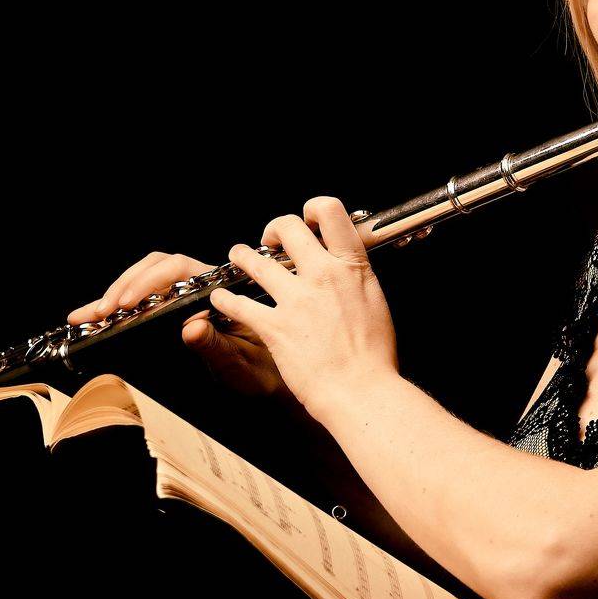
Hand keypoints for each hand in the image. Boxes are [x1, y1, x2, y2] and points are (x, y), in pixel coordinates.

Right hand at [67, 252, 292, 399]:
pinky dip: (121, 307)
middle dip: (125, 286)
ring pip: (148, 281)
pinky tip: (97, 317)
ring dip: (117, 294)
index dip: (149, 281)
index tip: (129, 304)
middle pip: (156, 268)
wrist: (276, 384)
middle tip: (102, 312)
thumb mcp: (241, 363)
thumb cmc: (264, 371)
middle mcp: (205, 288)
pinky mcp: (179, 314)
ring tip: (89, 314)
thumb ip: (217, 346)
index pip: (179, 268)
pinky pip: (149, 301)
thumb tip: (191, 327)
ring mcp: (191, 300)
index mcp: (222, 291)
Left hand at [210, 196, 398, 418]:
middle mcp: (323, 275)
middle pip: (288, 227)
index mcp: (352, 266)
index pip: (330, 212)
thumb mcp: (376, 301)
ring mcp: (296, 299)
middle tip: (269, 240)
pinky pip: (237, 303)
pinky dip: (225, 300)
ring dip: (241, 256)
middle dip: (274, 229)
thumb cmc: (374, 355)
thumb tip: (347, 266)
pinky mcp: (275, 325)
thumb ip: (356, 277)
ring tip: (238, 256)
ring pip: (255, 261)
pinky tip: (221, 299)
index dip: (313, 209)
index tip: (307, 220)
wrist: (361, 389)